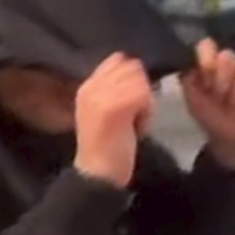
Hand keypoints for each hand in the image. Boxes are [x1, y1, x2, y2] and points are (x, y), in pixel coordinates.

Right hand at [74, 52, 154, 187]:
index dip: (132, 76)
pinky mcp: (116, 106)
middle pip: (132, 67)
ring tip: (136, 121)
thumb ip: (113, 89)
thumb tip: (136, 68)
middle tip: (134, 113)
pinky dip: (148, 112)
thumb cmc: (105, 146)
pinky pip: (144, 95)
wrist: (97, 174)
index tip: (130, 101)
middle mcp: (91, 87)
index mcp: (86, 87)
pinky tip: (139, 128)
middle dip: (141, 86)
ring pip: (140, 80)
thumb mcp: (103, 111)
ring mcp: (102, 95)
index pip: (117, 60)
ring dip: (146, 100)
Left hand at [181, 38, 234, 168]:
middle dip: (221, 83)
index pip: (207, 46)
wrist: (231, 136)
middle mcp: (228, 62)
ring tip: (234, 106)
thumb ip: (188, 78)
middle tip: (219, 98)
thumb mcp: (192, 98)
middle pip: (227, 56)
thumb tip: (187, 61)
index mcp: (207, 64)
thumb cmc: (210, 115)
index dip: (207, 60)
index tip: (205, 77)